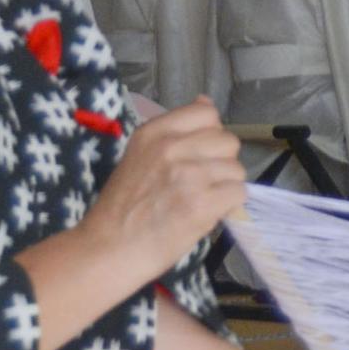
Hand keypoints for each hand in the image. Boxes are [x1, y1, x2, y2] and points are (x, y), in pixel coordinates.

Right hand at [82, 99, 245, 273]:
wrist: (108, 248)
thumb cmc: (123, 207)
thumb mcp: (140, 155)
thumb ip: (175, 131)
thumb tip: (205, 101)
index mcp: (154, 132)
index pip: (207, 113)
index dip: (211, 135)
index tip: (199, 154)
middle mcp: (172, 148)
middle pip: (228, 141)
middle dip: (222, 163)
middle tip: (202, 183)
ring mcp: (188, 174)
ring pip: (237, 169)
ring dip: (226, 187)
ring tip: (201, 201)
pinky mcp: (201, 203)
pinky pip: (239, 193)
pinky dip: (229, 206)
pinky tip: (208, 213)